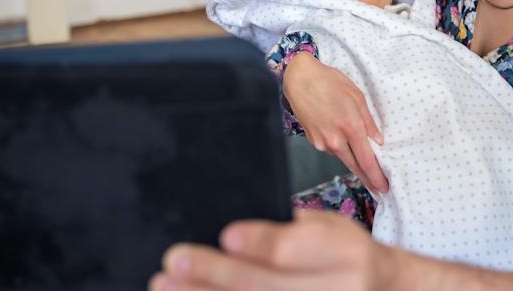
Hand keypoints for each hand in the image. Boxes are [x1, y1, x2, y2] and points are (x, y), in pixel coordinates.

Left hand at [149, 210, 388, 290]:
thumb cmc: (344, 253)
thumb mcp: (332, 228)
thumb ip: (291, 229)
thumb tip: (231, 229)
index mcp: (345, 251)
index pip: (294, 250)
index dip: (260, 243)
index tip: (226, 235)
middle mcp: (338, 290)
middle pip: (266, 287)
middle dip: (215, 272)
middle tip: (176, 258)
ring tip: (167, 285)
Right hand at [283, 52, 388, 193]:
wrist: (300, 79)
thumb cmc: (330, 82)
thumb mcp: (357, 97)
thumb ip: (368, 122)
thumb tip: (378, 141)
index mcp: (350, 127)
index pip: (367, 160)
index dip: (376, 176)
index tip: (384, 188)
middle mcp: (335, 140)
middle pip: (355, 167)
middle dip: (368, 178)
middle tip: (379, 187)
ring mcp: (321, 142)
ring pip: (342, 157)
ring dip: (353, 160)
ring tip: (362, 158)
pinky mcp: (312, 141)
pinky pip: (330, 149)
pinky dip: (339, 147)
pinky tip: (339, 136)